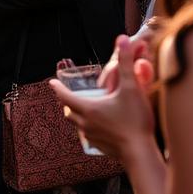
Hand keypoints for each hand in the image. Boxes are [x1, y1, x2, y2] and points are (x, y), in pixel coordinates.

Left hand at [49, 35, 154, 159]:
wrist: (141, 154)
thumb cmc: (135, 120)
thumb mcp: (131, 87)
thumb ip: (126, 62)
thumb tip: (122, 39)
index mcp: (88, 108)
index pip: (65, 97)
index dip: (58, 88)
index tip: (51, 83)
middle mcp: (86, 124)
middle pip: (69, 112)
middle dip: (67, 103)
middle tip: (68, 96)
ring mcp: (93, 138)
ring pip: (78, 125)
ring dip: (78, 116)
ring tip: (84, 110)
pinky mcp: (102, 148)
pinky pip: (89, 136)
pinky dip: (89, 128)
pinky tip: (100, 127)